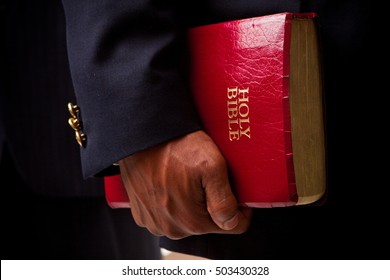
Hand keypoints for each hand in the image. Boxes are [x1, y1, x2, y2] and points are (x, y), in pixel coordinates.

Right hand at [118, 130, 251, 238]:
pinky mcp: (142, 214)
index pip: (233, 225)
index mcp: (193, 221)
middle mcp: (172, 228)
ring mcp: (154, 222)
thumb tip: (232, 222)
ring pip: (186, 220)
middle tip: (206, 178)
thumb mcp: (212, 166)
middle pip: (207, 223)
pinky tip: (169, 183)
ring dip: (190, 204)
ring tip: (185, 178)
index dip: (240, 207)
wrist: (142, 134)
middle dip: (211, 204)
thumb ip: (224, 201)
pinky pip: (166, 215)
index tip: (236, 189)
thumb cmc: (176, 146)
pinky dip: (170, 203)